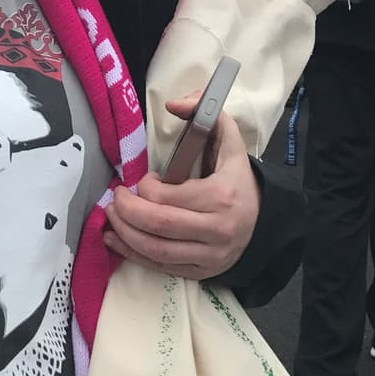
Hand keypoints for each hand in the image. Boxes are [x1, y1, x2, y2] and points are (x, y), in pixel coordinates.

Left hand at [103, 96, 259, 279]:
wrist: (263, 220)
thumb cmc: (237, 179)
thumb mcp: (228, 142)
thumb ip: (204, 114)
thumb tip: (173, 104)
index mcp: (221, 196)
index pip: (167, 197)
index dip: (144, 188)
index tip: (144, 180)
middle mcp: (216, 230)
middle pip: (158, 225)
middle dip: (126, 211)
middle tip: (114, 198)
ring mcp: (209, 255)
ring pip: (156, 250)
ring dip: (125, 233)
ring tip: (110, 217)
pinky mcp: (201, 271)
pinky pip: (160, 267)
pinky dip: (133, 254)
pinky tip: (116, 239)